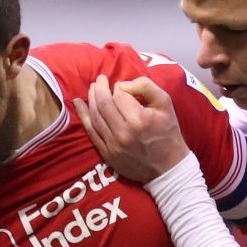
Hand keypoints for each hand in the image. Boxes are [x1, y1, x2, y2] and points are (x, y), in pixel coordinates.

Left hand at [73, 75, 190, 182]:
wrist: (168, 167)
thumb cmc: (168, 132)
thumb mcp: (165, 103)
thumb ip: (146, 86)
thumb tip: (122, 84)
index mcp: (139, 119)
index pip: (120, 95)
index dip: (119, 86)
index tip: (123, 87)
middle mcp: (124, 133)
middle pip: (104, 104)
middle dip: (100, 88)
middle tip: (100, 79)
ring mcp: (113, 145)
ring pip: (95, 116)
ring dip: (91, 99)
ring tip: (92, 88)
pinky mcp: (107, 154)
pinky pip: (91, 132)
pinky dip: (83, 116)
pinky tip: (78, 104)